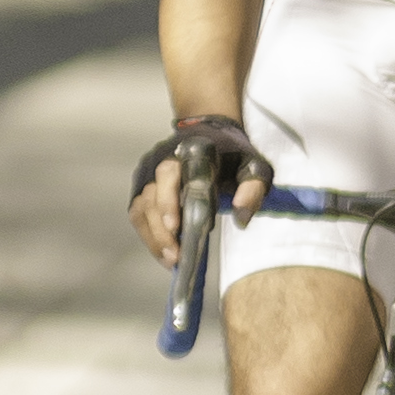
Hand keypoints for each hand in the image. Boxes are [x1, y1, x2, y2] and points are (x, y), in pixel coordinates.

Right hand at [130, 115, 266, 262]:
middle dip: (162, 228)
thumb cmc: (233, 154)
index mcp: (195, 151)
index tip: (175, 226)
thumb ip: (253, 190)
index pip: (180, 174)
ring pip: (142, 206)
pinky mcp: (142, 185)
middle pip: (155, 193)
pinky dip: (149, 235)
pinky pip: (139, 213)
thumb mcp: (255, 167)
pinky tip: (164, 252)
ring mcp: (150, 171)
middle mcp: (166, 158)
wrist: (210, 134)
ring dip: (154, 236)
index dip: (173, 201)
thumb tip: (242, 218)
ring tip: (172, 260)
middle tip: (176, 256)